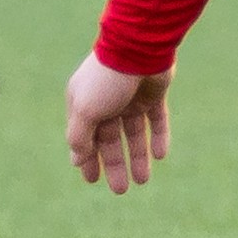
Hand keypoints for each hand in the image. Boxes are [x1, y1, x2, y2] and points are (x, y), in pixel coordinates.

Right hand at [65, 53, 170, 193]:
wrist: (138, 48)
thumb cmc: (106, 79)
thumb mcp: (86, 111)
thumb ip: (80, 136)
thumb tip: (77, 159)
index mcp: (84, 103)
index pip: (84, 138)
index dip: (88, 160)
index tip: (92, 180)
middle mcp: (106, 102)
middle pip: (111, 140)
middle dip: (115, 165)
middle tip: (121, 190)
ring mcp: (131, 98)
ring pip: (135, 133)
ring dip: (138, 156)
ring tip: (142, 181)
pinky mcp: (153, 94)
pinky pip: (157, 120)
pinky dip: (158, 137)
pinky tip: (160, 156)